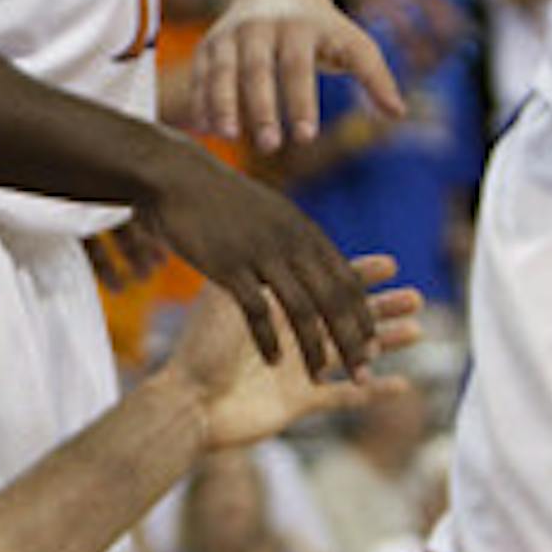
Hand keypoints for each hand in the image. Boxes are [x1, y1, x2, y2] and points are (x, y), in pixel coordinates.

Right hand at [142, 144, 381, 377]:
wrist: (177, 175)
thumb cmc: (222, 198)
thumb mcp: (271, 213)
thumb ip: (295, 239)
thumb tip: (317, 259)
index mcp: (305, 232)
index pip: (347, 281)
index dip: (362, 315)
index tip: (375, 345)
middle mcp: (292, 243)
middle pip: (334, 299)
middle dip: (351, 340)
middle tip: (364, 372)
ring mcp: (261, 253)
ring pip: (301, 309)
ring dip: (314, 347)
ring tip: (321, 377)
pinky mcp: (228, 265)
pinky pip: (257, 311)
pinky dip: (268, 339)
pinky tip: (275, 362)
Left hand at [170, 254, 425, 449]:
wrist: (186, 399)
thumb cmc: (202, 347)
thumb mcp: (230, 298)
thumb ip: (262, 273)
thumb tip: (284, 238)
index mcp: (280, 307)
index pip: (326, 285)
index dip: (358, 276)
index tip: (390, 264)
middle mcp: (294, 337)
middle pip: (347, 317)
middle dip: (381, 307)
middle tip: (416, 297)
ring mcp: (299, 370)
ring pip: (353, 353)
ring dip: (385, 344)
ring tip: (418, 331)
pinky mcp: (299, 403)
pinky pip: (343, 399)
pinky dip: (372, 394)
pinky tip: (401, 385)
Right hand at [195, 0, 405, 152]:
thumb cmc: (323, 28)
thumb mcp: (354, 43)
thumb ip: (375, 77)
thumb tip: (398, 112)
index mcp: (298, 28)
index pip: (298, 67)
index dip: (301, 101)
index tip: (306, 136)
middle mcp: (259, 29)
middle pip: (257, 69)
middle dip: (262, 108)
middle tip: (271, 145)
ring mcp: (229, 36)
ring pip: (221, 70)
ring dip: (222, 103)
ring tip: (230, 136)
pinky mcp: (208, 47)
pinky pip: (200, 76)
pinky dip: (200, 102)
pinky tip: (206, 131)